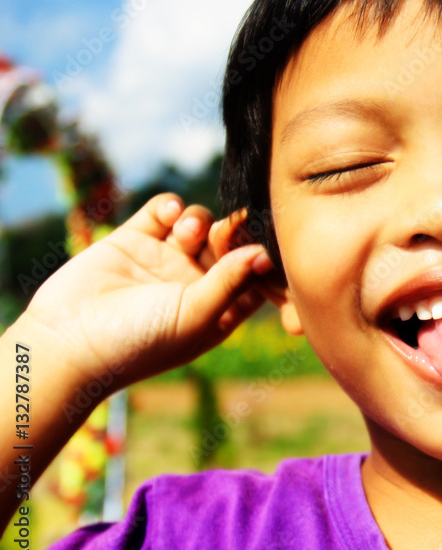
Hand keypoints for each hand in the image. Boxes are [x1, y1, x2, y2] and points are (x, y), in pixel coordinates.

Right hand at [17, 193, 275, 392]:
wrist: (67, 342)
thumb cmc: (138, 342)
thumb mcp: (195, 316)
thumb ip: (231, 282)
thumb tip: (266, 253)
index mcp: (218, 310)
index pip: (254, 276)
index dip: (261, 257)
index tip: (263, 243)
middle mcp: (195, 283)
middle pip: (230, 244)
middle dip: (232, 233)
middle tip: (224, 231)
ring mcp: (165, 260)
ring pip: (200, 223)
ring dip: (200, 220)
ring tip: (186, 233)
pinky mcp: (135, 239)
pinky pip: (163, 211)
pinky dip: (171, 206)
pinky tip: (168, 216)